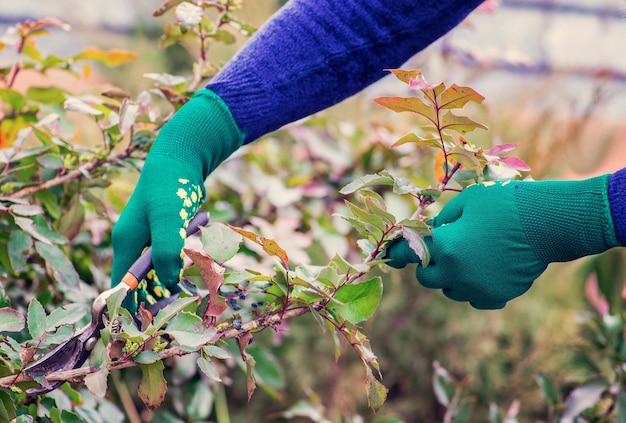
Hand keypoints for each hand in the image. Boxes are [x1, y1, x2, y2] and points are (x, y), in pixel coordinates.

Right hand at [111, 89, 242, 311]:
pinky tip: (191, 282)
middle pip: (138, 283)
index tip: (140, 328)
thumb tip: (168, 282)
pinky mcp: (168, 235)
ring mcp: (151, 239)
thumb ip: (166, 250)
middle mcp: (135, 244)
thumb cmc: (170, 188)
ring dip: (168, 287)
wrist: (182, 159)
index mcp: (125, 243)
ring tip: (182, 307)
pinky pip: (171, 261)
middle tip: (169, 322)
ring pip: (157, 274)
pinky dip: (179, 271)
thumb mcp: (167, 220)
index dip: (128, 307)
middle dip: (152, 301)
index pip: (121, 284)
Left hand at [386, 176, 619, 308]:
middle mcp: (457, 275)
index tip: (391, 254)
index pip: (409, 255)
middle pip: (427, 278)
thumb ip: (443, 221)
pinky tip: (484, 269)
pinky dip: (474, 287)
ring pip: (451, 289)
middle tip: (440, 249)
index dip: (398, 253)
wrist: (549, 223)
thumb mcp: (467, 202)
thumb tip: (431, 233)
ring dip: (452, 275)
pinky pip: (475, 298)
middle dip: (428, 264)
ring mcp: (477, 290)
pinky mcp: (497, 297)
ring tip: (470, 254)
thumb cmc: (505, 204)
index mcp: (445, 249)